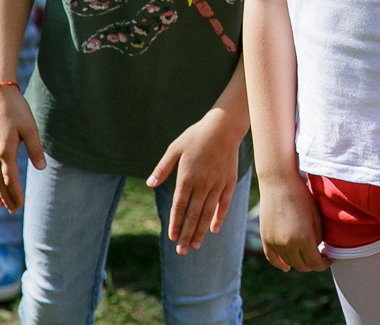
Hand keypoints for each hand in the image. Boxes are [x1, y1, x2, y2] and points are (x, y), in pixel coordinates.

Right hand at [0, 84, 44, 211]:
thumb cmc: (16, 108)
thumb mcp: (30, 128)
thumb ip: (35, 149)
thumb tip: (41, 169)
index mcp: (5, 150)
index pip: (10, 178)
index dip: (15, 193)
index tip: (20, 205)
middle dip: (5, 196)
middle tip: (12, 210)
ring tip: (0, 203)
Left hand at [147, 112, 241, 255]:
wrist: (224, 126)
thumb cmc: (197, 135)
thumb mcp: (175, 148)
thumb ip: (163, 168)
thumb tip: (150, 184)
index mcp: (187, 176)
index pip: (180, 205)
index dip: (175, 222)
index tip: (171, 237)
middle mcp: (203, 183)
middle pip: (193, 214)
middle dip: (186, 234)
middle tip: (181, 251)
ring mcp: (218, 183)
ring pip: (208, 212)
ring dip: (201, 231)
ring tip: (195, 246)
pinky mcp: (229, 181)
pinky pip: (224, 203)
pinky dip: (219, 217)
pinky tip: (214, 229)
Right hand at [257, 174, 329, 272]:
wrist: (279, 182)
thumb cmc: (301, 196)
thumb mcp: (316, 217)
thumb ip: (318, 237)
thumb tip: (317, 250)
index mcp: (303, 238)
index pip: (315, 263)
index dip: (323, 264)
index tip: (328, 260)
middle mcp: (288, 244)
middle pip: (302, 266)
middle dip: (312, 265)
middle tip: (319, 258)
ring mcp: (275, 242)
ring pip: (288, 263)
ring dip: (299, 263)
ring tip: (306, 256)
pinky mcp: (265, 238)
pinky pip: (273, 258)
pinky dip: (280, 264)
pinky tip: (286, 266)